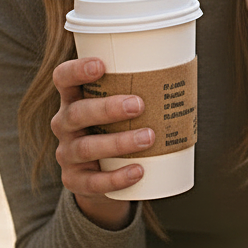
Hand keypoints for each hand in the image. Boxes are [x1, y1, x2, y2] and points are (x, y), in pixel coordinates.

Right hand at [51, 57, 154, 229]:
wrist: (100, 171)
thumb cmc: (118, 123)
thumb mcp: (120, 102)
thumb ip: (139, 86)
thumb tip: (185, 67)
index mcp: (74, 97)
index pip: (63, 78)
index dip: (76, 70)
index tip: (101, 65)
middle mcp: (64, 123)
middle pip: (77, 113)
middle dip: (108, 108)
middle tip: (139, 104)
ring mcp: (67, 153)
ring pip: (87, 147)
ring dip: (119, 142)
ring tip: (149, 137)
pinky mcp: (75, 180)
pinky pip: (93, 182)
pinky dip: (117, 177)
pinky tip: (138, 171)